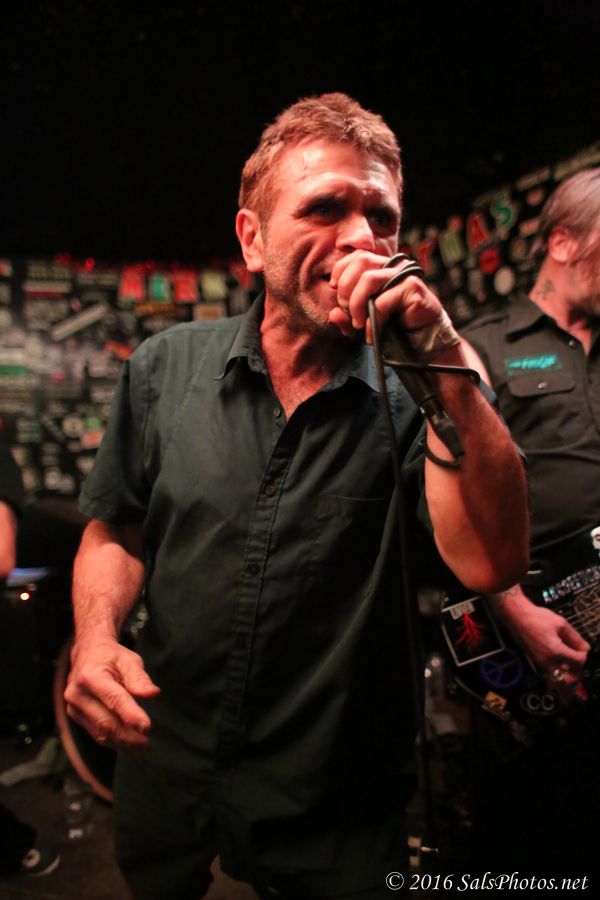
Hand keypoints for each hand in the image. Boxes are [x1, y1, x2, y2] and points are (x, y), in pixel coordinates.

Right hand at [64, 636, 159, 748]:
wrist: (87, 653)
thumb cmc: (110, 656)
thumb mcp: (128, 660)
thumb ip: (139, 678)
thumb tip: (152, 694)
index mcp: (90, 676)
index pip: (114, 700)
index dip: (131, 715)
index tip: (147, 727)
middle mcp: (77, 694)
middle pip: (106, 722)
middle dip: (129, 736)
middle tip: (148, 744)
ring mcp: (74, 707)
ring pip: (100, 733)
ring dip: (123, 743)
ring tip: (143, 747)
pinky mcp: (76, 716)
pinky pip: (96, 733)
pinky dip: (114, 741)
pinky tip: (129, 744)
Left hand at [327, 250, 442, 343]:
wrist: (420, 339)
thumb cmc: (391, 326)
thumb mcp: (362, 323)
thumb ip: (346, 319)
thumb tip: (333, 314)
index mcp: (380, 267)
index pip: (357, 256)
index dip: (340, 271)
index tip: (334, 290)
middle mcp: (392, 266)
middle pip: (361, 261)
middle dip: (346, 288)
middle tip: (347, 311)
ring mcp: (403, 275)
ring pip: (369, 278)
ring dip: (356, 303)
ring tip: (358, 323)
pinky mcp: (412, 288)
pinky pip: (382, 301)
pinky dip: (372, 321)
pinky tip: (372, 334)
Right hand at [495, 589, 589, 689]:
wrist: (517, 618)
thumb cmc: (536, 618)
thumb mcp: (560, 623)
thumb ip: (575, 637)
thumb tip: (584, 647)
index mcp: (555, 651)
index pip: (578, 662)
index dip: (584, 655)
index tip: (582, 649)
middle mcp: (547, 661)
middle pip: (568, 680)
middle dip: (577, 674)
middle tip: (578, 664)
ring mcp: (541, 663)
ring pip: (558, 681)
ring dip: (568, 678)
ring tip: (571, 671)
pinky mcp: (537, 662)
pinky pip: (551, 675)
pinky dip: (558, 675)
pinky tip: (561, 668)